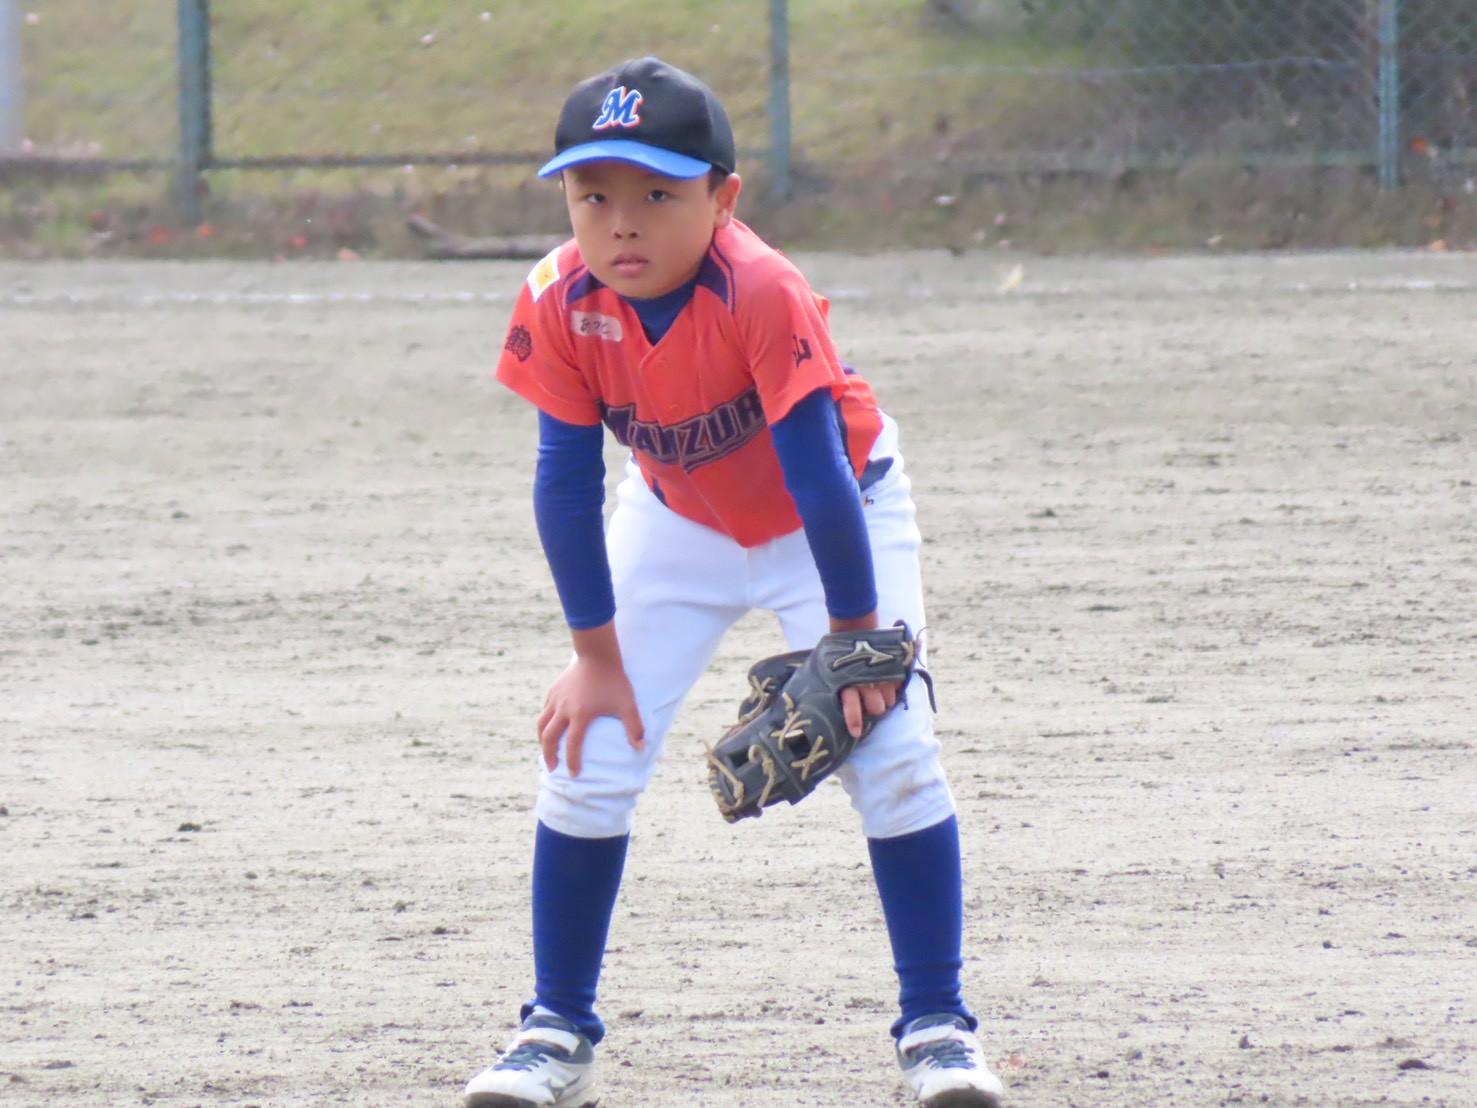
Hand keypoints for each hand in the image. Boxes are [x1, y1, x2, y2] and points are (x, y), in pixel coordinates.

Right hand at [537, 652, 644, 777]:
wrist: (598, 654)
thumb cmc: (614, 680)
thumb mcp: (628, 705)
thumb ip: (635, 727)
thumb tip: (641, 748)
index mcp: (580, 715)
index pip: (573, 745)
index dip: (573, 762)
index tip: (574, 774)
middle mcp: (564, 709)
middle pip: (549, 737)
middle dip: (549, 755)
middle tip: (552, 768)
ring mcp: (556, 699)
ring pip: (542, 723)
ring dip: (542, 740)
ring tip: (546, 749)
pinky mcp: (554, 690)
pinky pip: (546, 710)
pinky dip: (545, 722)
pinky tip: (550, 725)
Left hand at [828, 610, 898, 738]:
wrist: (853, 623)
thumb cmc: (838, 648)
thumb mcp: (829, 668)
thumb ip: (834, 686)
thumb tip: (835, 705)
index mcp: (846, 682)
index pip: (851, 708)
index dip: (855, 721)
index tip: (856, 732)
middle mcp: (864, 681)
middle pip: (877, 709)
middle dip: (875, 708)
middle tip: (870, 701)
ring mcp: (879, 676)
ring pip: (888, 700)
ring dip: (885, 697)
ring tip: (879, 688)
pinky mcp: (890, 669)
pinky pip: (898, 687)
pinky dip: (895, 687)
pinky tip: (889, 681)